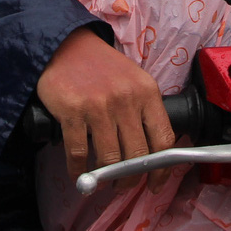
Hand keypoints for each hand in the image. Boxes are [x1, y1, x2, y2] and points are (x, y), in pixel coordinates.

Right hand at [34, 26, 175, 186]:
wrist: (66, 45)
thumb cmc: (102, 67)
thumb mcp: (133, 81)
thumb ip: (144, 111)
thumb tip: (151, 154)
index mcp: (147, 92)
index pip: (164, 139)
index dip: (161, 169)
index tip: (156, 183)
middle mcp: (125, 99)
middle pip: (137, 155)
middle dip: (131, 179)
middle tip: (124, 186)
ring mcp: (98, 106)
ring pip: (109, 159)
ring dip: (107, 178)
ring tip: (103, 182)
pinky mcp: (72, 111)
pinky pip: (79, 153)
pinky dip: (79, 170)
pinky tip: (79, 174)